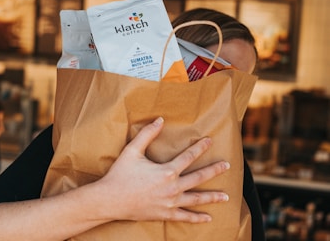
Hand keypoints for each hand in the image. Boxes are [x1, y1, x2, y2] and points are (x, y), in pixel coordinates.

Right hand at [97, 117, 229, 222]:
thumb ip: (147, 134)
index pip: (188, 156)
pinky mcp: (165, 214)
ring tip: (226, 196)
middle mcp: (172, 187)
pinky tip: (208, 217)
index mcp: (167, 171)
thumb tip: (160, 119)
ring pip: (196, 199)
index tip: (210, 141)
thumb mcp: (132, 150)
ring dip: (212, 197)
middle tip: (227, 166)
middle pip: (199, 177)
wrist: (110, 200)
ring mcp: (170, 202)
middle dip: (214, 170)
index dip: (200, 147)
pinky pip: (185, 216)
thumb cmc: (120, 174)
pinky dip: (197, 217)